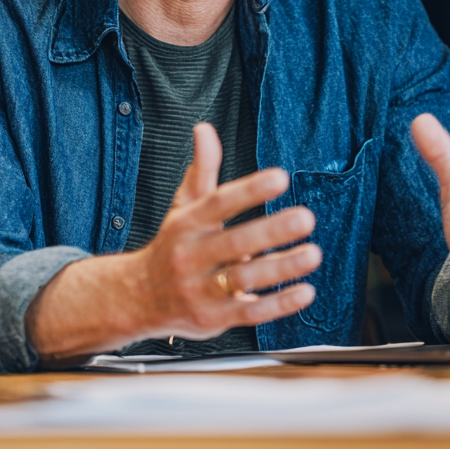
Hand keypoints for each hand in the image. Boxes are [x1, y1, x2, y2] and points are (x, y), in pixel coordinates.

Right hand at [26, 122, 321, 361]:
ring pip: (244, 279)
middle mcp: (191, 257)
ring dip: (281, 268)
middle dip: (272, 231)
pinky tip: (305, 292)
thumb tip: (205, 130)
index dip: (249, 191)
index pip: (219, 204)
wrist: (136, 299)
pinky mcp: (213, 318)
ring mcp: (201, 290)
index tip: (280, 178)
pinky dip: (279, 305)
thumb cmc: (171, 247)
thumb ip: (201, 170)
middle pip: (234, 243)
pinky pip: (250, 313)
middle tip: (306, 218)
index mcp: (186, 225)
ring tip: (312, 253)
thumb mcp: (182, 207)